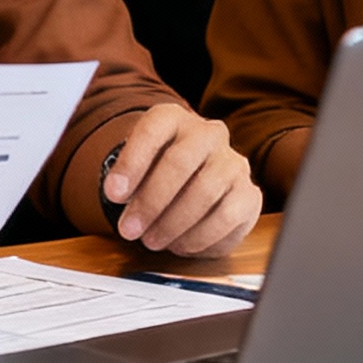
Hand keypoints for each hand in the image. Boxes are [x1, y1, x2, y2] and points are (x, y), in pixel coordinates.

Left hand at [101, 106, 260, 256]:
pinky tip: (180, 245)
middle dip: (151, 202)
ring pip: (205, 192)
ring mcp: (233, 163)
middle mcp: (208, 134)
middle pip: (179, 163)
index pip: (152, 132)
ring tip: (151, 241)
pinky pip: (228, 218)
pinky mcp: (250, 195)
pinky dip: (201, 237)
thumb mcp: (136, 165)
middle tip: (129, 230)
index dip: (131, 164)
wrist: (192, 177)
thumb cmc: (157, 170)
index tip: (113, 195)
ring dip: (173, 224)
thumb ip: (126, 177)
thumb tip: (117, 194)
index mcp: (173, 118)